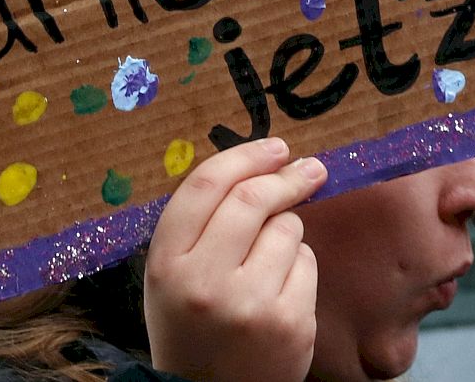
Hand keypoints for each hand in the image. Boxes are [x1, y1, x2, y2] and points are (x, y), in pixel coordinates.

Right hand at [143, 137, 328, 381]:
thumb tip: (261, 166)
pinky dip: (300, 266)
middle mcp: (205, 282)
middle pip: (252, 199)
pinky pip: (307, 262)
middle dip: (285, 177)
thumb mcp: (171, 275)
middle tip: (309, 169)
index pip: (205, 187)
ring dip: (287, 231)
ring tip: (269, 263)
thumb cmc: (191, 326)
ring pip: (287, 229)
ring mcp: (251, 305)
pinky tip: (281, 290)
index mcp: (166, 264)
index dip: (244, 157)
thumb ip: (200, 225)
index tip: (274, 147)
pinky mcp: (290, 324)